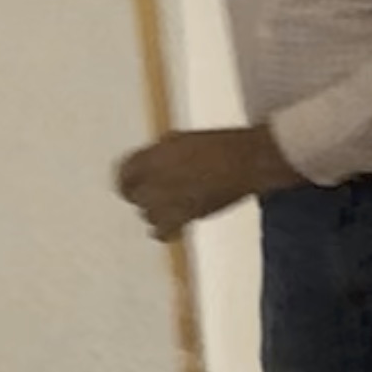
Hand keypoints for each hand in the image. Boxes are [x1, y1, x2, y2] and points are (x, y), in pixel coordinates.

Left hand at [112, 127, 299, 236]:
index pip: (123, 172)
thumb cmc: (221, 145)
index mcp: (151, 156)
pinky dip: (165, 232)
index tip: (129, 182)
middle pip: (133, 196)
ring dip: (155, 211)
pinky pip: (162, 232)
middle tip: (152, 194)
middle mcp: (153, 180)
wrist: (248, 161)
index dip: (125, 178)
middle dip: (141, 195)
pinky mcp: (184, 217)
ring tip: (168, 207)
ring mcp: (167, 200)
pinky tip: (173, 228)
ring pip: (147, 214)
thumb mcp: (182, 139)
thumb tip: (153, 161)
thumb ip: (161, 153)